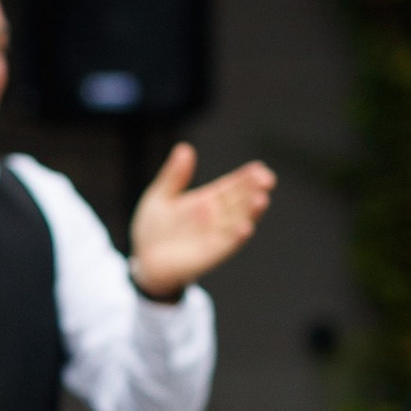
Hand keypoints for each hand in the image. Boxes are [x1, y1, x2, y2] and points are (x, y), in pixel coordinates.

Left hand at [131, 143, 275, 299]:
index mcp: (206, 201)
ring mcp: (212, 237)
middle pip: (238, 202)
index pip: (231, 187)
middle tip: (266, 179)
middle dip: (253, 191)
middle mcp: (214, 218)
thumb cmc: (153, 230)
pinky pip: (224, 246)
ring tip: (262, 199)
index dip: (245, 178)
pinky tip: (246, 228)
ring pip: (236, 222)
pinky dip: (235, 238)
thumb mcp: (160, 197)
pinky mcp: (207, 256)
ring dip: (250, 212)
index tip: (259, 168)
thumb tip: (184, 148)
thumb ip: (173, 175)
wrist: (143, 261)